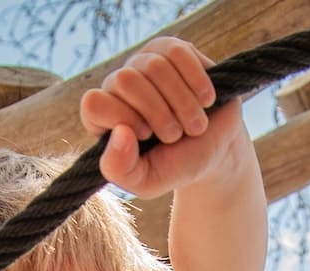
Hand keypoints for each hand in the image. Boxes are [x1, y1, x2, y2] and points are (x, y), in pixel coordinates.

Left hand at [80, 37, 242, 197]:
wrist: (215, 151)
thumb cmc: (176, 165)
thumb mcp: (145, 181)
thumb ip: (120, 169)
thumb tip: (120, 132)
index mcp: (103, 115)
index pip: (94, 103)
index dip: (123, 118)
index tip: (147, 136)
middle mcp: (119, 85)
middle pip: (126, 80)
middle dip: (158, 113)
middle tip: (174, 135)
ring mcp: (145, 62)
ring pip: (155, 66)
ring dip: (182, 103)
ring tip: (195, 125)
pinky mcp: (172, 50)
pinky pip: (179, 53)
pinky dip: (197, 82)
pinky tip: (206, 101)